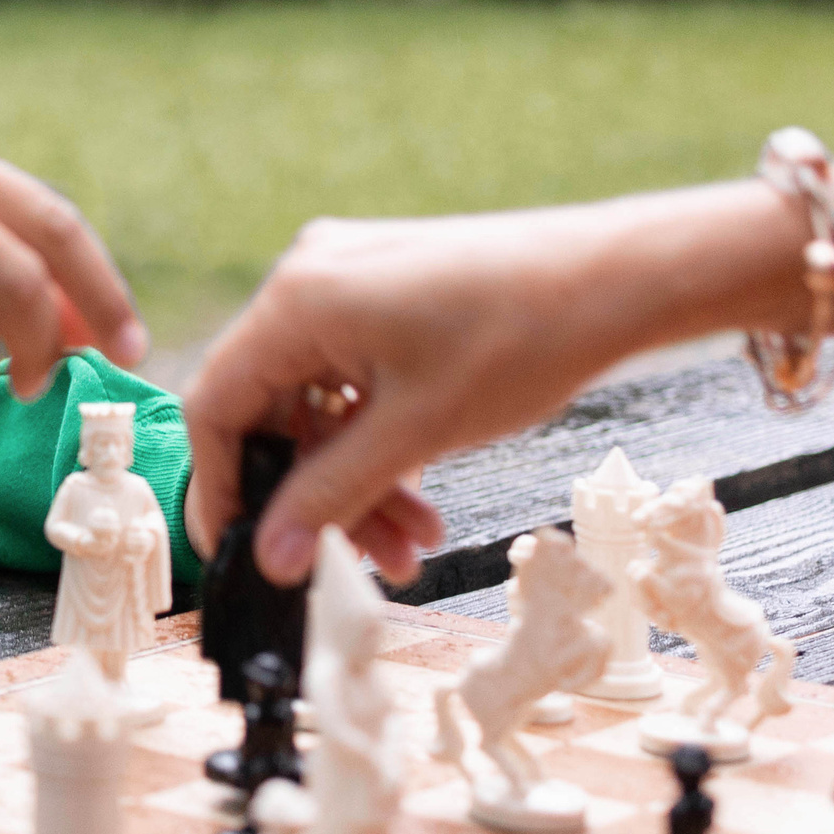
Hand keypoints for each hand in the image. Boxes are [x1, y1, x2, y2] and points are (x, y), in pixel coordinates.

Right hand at [182, 205, 647, 585]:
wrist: (616, 275)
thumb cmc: (522, 338)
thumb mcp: (416, 432)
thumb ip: (330, 496)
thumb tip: (268, 558)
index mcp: (296, 300)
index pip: (217, 405)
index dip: (222, 486)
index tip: (245, 552)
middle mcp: (306, 279)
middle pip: (273, 408)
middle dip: (315, 492)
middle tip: (359, 557)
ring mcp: (344, 279)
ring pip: (318, 400)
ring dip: (355, 474)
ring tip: (412, 539)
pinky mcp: (381, 287)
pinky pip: (350, 375)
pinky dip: (376, 435)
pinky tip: (418, 489)